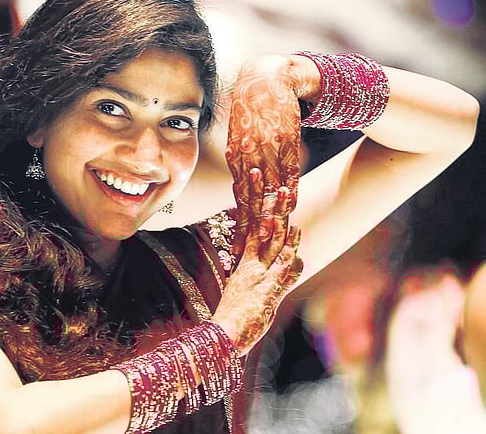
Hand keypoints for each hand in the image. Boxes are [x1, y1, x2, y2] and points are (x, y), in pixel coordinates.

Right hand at [212, 169, 302, 355]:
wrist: (219, 338)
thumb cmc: (232, 321)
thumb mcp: (246, 296)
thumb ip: (265, 279)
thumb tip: (281, 268)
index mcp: (244, 264)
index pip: (250, 228)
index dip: (254, 207)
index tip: (256, 186)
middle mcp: (250, 265)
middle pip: (260, 226)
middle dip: (266, 201)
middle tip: (268, 177)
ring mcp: (258, 275)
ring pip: (272, 239)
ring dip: (279, 215)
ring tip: (284, 192)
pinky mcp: (266, 289)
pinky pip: (280, 265)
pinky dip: (288, 248)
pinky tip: (295, 232)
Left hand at [225, 55, 306, 262]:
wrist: (268, 77)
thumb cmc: (252, 108)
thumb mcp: (239, 135)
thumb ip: (242, 161)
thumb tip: (245, 185)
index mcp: (236, 156)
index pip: (240, 197)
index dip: (240, 223)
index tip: (237, 245)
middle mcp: (249, 155)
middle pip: (253, 198)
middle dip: (253, 227)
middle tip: (252, 251)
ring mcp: (268, 148)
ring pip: (271, 187)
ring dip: (273, 214)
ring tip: (273, 238)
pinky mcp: (285, 139)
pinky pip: (288, 169)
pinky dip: (289, 189)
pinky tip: (290, 207)